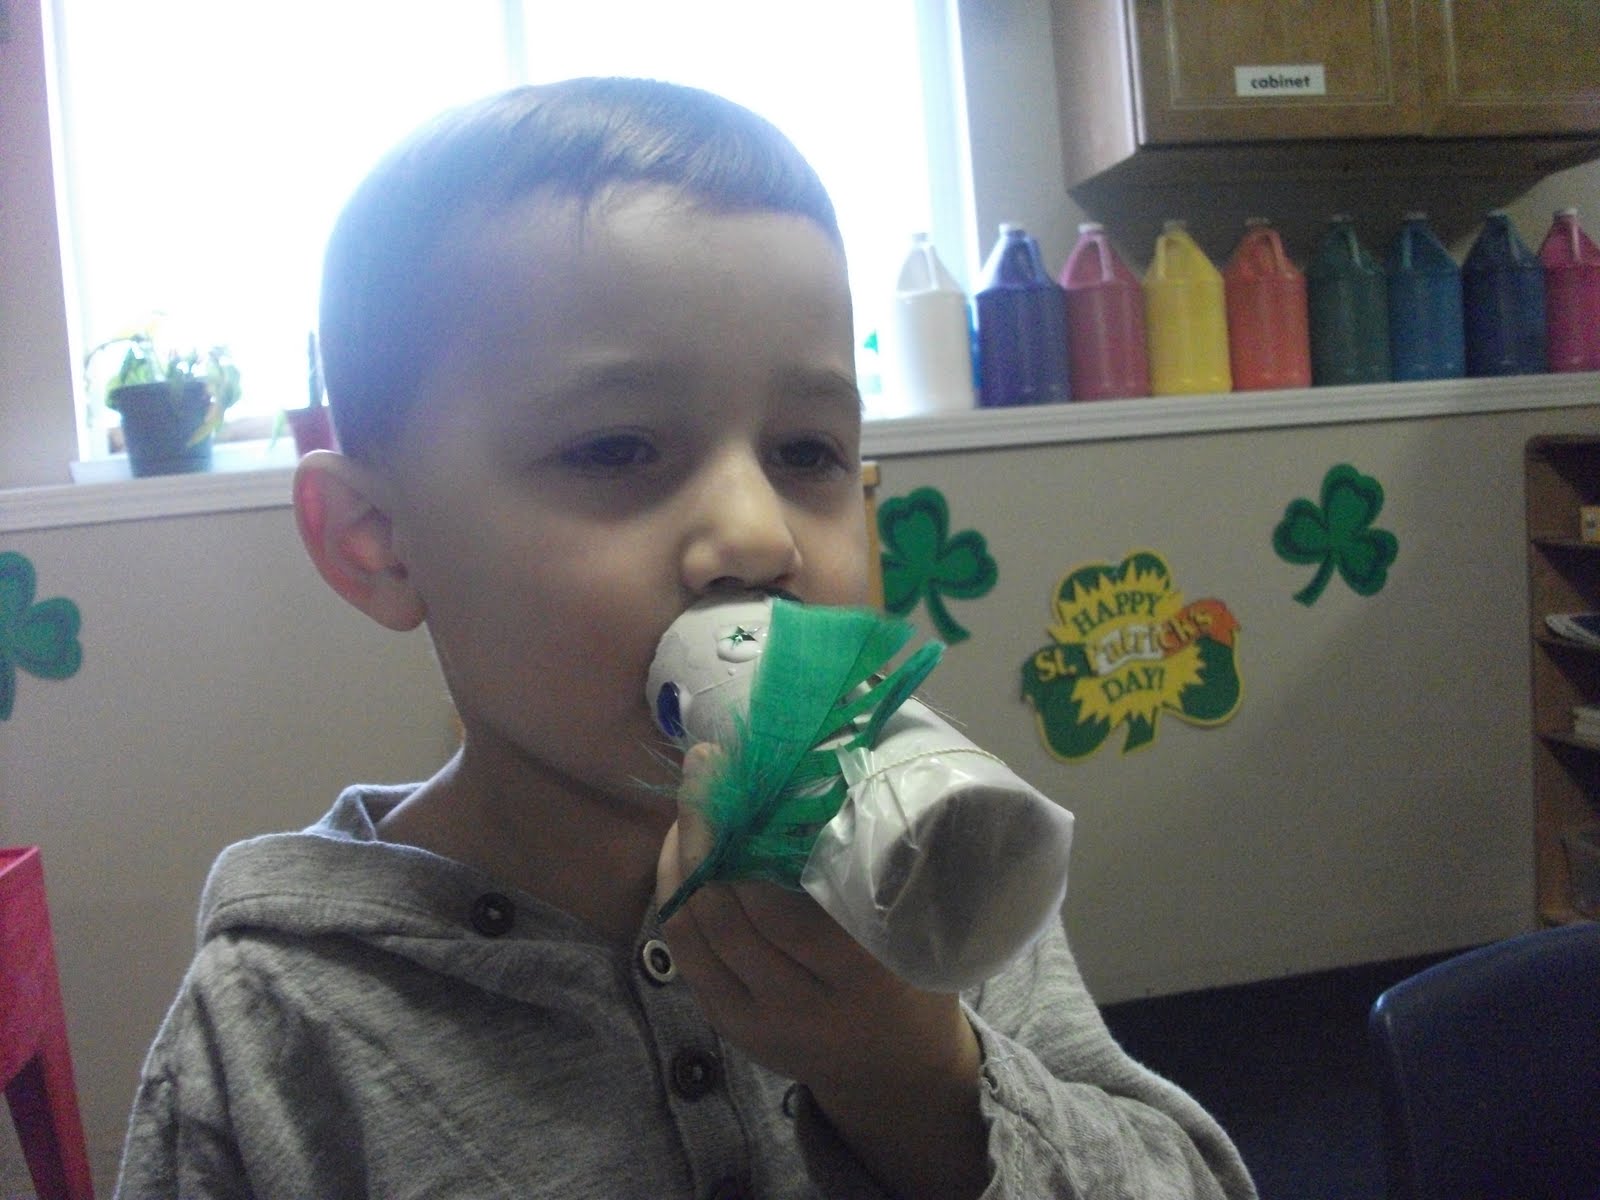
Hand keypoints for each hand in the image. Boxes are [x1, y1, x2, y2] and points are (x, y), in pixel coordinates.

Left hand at [656, 745, 987, 1197]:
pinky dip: (674, 896)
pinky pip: (684, 952)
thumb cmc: (912, 976)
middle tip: (702, 772)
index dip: (748, 841)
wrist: (895, 1070)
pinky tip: (682, 855)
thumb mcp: (913, 932)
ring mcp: (757, 1021)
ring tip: (690, 807)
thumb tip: (825, 778)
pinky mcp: (728, 1025)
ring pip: (694, 932)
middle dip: (704, 835)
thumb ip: (873, 876)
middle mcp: (801, 1006)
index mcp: (859, 979)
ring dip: (681, 861)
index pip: (782, 912)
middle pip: (727, 916)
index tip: (740, 779)